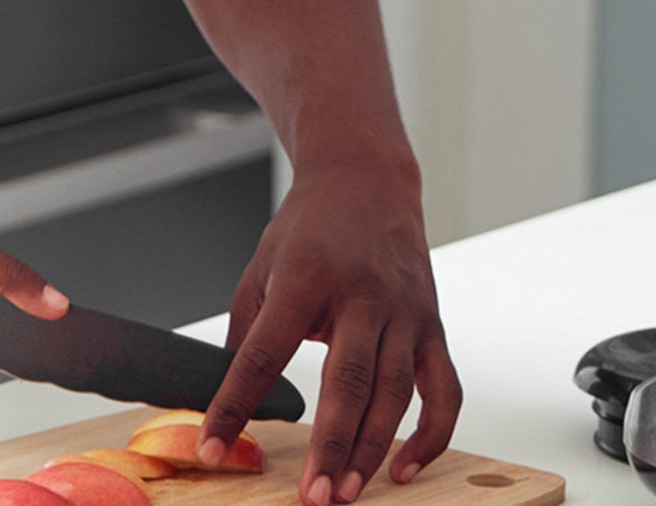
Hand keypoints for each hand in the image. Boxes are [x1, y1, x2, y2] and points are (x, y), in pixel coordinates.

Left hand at [199, 159, 461, 505]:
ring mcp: (404, 312)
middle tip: (313, 496)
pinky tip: (405, 469)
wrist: (365, 181)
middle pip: (347, 382)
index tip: (212, 446)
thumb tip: (225, 389)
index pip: (262, 352)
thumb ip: (246, 328)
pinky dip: (430, 437)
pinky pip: (442, 394)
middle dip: (329, 447)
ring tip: (346, 494)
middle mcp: (361, 296)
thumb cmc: (308, 226)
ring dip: (372, 452)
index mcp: (305, 278)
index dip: (234, 403)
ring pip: (394, 395)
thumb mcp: (262, 265)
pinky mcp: (433, 326)